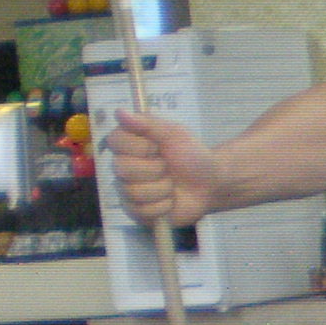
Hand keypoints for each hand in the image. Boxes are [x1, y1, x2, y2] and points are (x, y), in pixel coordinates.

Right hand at [104, 107, 219, 229]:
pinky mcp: (137, 213)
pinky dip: (164, 206)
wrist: (211, 184)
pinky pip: (143, 211)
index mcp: (127, 145)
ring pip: (134, 192)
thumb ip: (148, 123)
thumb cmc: (191, 155)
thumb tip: (119, 111)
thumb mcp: (174, 134)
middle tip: (168, 168)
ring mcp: (127, 191)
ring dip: (162, 189)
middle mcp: (122, 167)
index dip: (140, 146)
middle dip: (155, 169)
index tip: (158, 147)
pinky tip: (171, 201)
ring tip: (172, 185)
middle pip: (123, 169)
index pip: (115, 141)